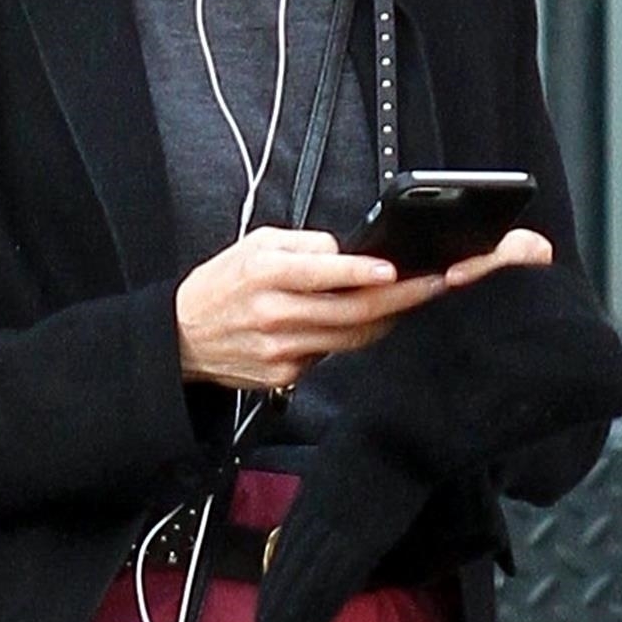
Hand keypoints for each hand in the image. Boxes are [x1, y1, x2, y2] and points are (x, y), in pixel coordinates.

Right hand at [174, 224, 554, 392]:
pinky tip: (372, 321)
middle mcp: (276, 314)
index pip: (324, 274)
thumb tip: (350, 252)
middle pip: (352, 311)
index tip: (396, 267)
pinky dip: (356, 338)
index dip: (363, 273)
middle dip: (401, 297)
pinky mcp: (286, 376)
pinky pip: (333, 355)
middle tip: (438, 282)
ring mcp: (282, 351)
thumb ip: (304, 245)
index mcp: (267, 274)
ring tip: (419, 296)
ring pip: (351, 338)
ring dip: (389, 318)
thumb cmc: (223, 285)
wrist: (183, 338)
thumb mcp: (255, 244)